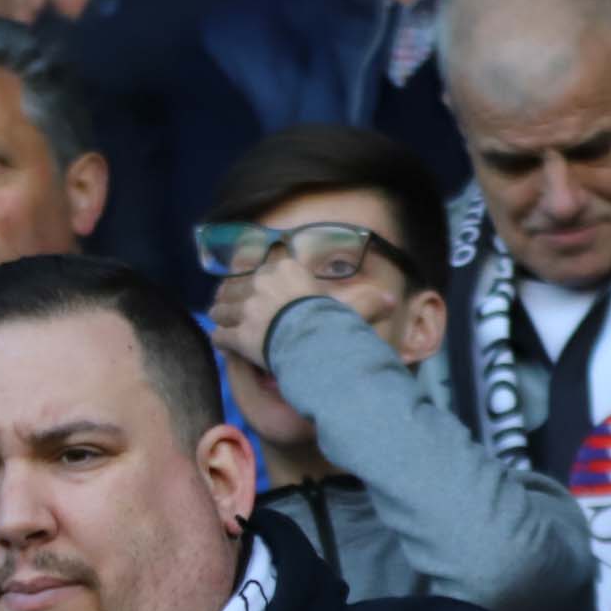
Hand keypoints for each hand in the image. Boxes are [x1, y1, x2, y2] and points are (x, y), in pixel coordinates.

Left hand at [207, 250, 373, 373]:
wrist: (312, 342)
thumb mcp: (350, 308)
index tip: (254, 288)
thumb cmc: (331, 321)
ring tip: (224, 323)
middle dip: (233, 299)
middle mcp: (260, 283)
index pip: (262, 268)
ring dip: (222, 317)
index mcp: (284, 270)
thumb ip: (366, 302)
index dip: (255, 280)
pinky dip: (220, 339)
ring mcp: (244, 308)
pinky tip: (223, 343)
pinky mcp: (235, 333)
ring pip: (222, 309)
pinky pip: (218, 334)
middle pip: (236, 288)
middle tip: (233, 309)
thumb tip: (392, 300)